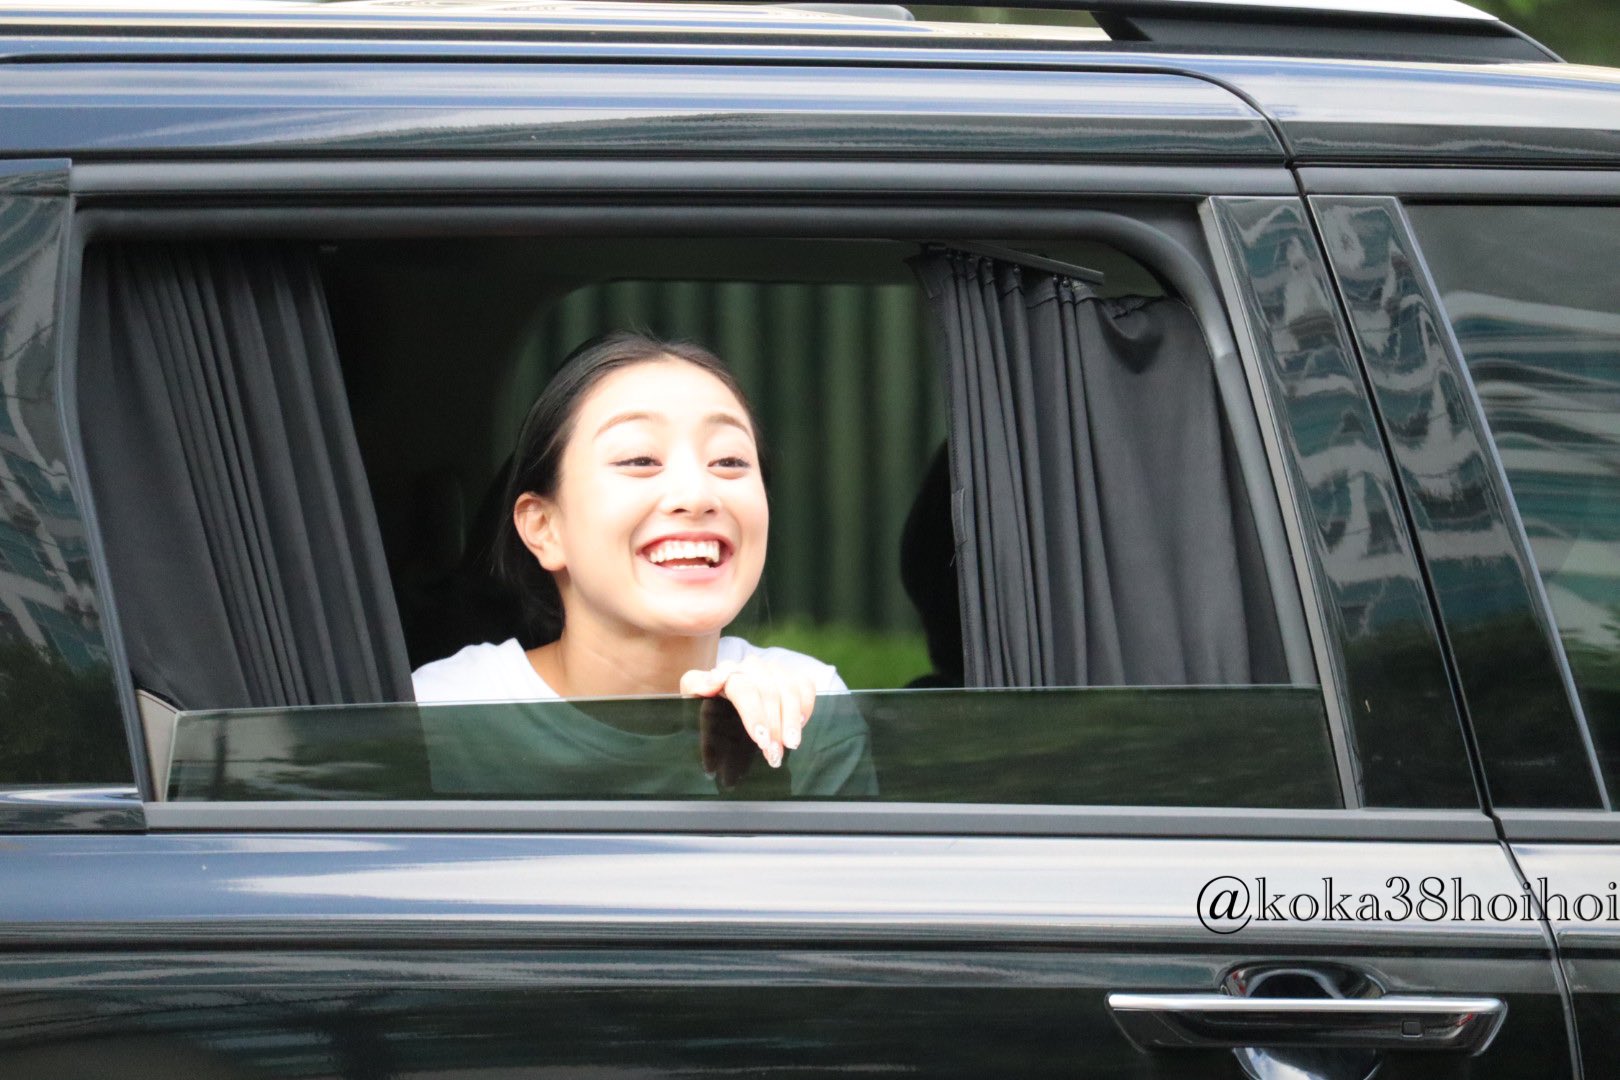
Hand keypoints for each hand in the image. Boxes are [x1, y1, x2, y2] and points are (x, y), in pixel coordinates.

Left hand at [681, 659, 815, 768]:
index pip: (742, 687)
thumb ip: (696, 687)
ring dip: (791, 721)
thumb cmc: (708, 706)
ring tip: (790, 745)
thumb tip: (708, 684)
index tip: (760, 738)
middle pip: (768, 692)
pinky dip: (805, 707)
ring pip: (789, 689)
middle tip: (774, 754)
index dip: (754, 713)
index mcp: (725, 672)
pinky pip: (805, 686)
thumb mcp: (695, 700)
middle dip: (774, 726)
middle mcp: (750, 666)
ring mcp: (772, 669)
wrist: (721, 703)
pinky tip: (800, 726)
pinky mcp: (790, 675)